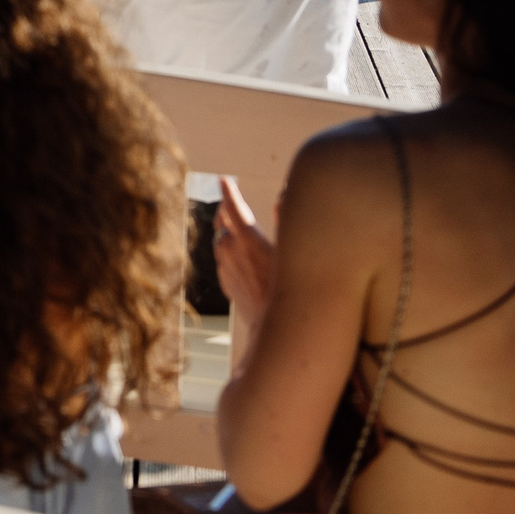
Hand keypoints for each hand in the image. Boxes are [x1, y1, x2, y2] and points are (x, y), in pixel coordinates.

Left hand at [215, 177, 276, 352]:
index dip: (229, 192)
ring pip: (221, 241)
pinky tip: (243, 258)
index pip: (234, 207)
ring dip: (228, 233)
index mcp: (247, 239)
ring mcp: (225, 267)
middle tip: (233, 205)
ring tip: (238, 228)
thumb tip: (281, 196)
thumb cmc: (293, 292)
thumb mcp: (293, 254)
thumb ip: (287, 221)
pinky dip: (230, 254)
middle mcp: (230, 250)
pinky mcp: (225, 282)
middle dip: (227, 211)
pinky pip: (223, 261)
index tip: (224, 181)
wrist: (276, 332)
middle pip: (222, 222)